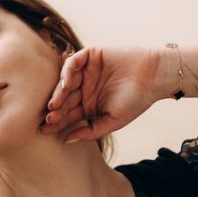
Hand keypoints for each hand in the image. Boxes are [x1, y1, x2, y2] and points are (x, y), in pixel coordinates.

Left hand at [40, 46, 161, 143]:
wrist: (153, 77)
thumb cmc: (136, 102)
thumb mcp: (112, 122)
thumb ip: (90, 132)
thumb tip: (66, 140)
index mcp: (88, 106)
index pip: (67, 116)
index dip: (55, 123)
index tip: (43, 132)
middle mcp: (84, 89)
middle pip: (63, 100)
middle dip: (55, 110)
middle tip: (48, 118)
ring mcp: (86, 72)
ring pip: (65, 82)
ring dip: (58, 93)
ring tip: (54, 105)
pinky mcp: (90, 56)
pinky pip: (73, 62)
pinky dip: (67, 71)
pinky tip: (66, 83)